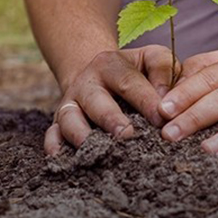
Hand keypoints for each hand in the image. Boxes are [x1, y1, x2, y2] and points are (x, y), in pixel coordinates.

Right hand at [44, 45, 179, 155]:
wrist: (98, 74)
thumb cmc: (134, 71)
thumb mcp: (150, 58)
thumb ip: (163, 69)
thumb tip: (166, 101)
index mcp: (110, 64)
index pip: (128, 81)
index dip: (145, 100)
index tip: (161, 119)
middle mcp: (87, 82)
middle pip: (96, 101)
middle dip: (111, 119)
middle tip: (128, 135)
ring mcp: (70, 103)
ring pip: (69, 118)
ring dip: (82, 135)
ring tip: (100, 151)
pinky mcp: (58, 121)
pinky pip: (51, 134)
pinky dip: (54, 146)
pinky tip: (64, 159)